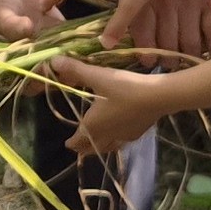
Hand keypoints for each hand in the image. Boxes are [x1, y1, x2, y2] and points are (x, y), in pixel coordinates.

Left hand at [47, 54, 167, 159]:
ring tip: (98, 143)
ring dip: (100, 146)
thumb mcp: (98, 76)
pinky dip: (117, 140)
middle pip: (93, 148)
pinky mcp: (138, 133)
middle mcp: (107, 135)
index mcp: (93, 125)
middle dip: (84, 148)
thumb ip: (76, 70)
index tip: (67, 144)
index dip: (72, 143)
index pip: (78, 140)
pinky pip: (123, 141)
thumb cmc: (124, 88)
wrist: (158, 97)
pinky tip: (121, 132)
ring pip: (108, 147)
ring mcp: (124, 136)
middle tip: (79, 146)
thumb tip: (52, 61)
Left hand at [106, 0, 210, 61]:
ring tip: (186, 62)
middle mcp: (166, 0)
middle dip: (168, 60)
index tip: (148, 63)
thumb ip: (124, 15)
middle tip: (169, 65)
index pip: (143, 35)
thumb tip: (107, 44)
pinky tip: (210, 55)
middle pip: (168, 44)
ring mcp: (190, 0)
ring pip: (190, 43)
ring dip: (188, 58)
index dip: (146, 54)